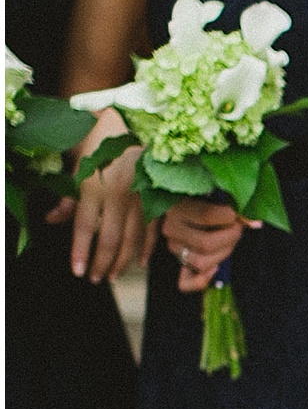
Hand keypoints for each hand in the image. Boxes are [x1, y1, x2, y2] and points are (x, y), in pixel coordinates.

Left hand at [69, 139, 149, 281]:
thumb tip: (51, 220)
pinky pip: (153, 229)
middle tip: (94, 278)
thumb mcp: (76, 171)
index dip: (80, 251)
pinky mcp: (155, 198)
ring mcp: (139, 198)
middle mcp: (118, 195)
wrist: (124, 130)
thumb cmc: (95, 151)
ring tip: (111, 276)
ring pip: (132, 238)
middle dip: (102, 262)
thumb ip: (67, 198)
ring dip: (122, 261)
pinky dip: (146, 248)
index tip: (76, 270)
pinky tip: (139, 263)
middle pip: (110, 238)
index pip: (85, 227)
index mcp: (94, 187)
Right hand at [163, 196, 251, 294]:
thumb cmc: (209, 200)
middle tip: (236, 230)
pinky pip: (185, 284)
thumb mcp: (218, 197)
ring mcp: (174, 248)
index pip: (208, 216)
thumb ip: (233, 209)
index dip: (231, 217)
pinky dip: (202, 280)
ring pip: (201, 264)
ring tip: (227, 242)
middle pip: (206, 244)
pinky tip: (216, 268)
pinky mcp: (179, 263)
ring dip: (223, 254)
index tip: (235, 214)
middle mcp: (171, 229)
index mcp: (179, 208)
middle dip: (230, 238)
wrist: (192, 207)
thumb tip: (255, 224)